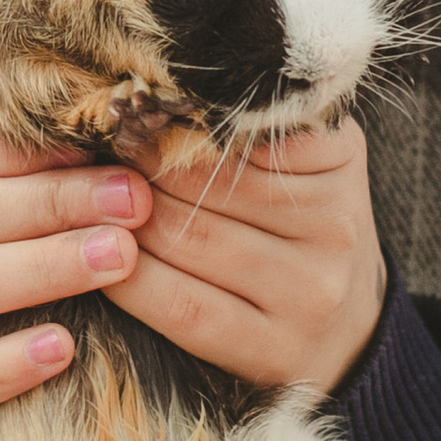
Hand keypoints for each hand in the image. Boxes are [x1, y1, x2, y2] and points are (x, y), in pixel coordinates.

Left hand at [105, 116, 387, 396]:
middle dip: (138, 166)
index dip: (172, 119)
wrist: (352, 334)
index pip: (238, 126)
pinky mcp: (276, 349)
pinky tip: (102, 260)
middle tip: (92, 154)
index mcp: (340, 159)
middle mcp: (336, 224)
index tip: (126, 111)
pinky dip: (129, 279)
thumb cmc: (302, 229)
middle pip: (205, 182)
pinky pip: (181, 305)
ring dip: (123, 217)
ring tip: (88, 200)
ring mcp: (310, 292)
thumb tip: (151, 91)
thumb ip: (251, 124)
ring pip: (187, 238)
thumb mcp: (303, 161)